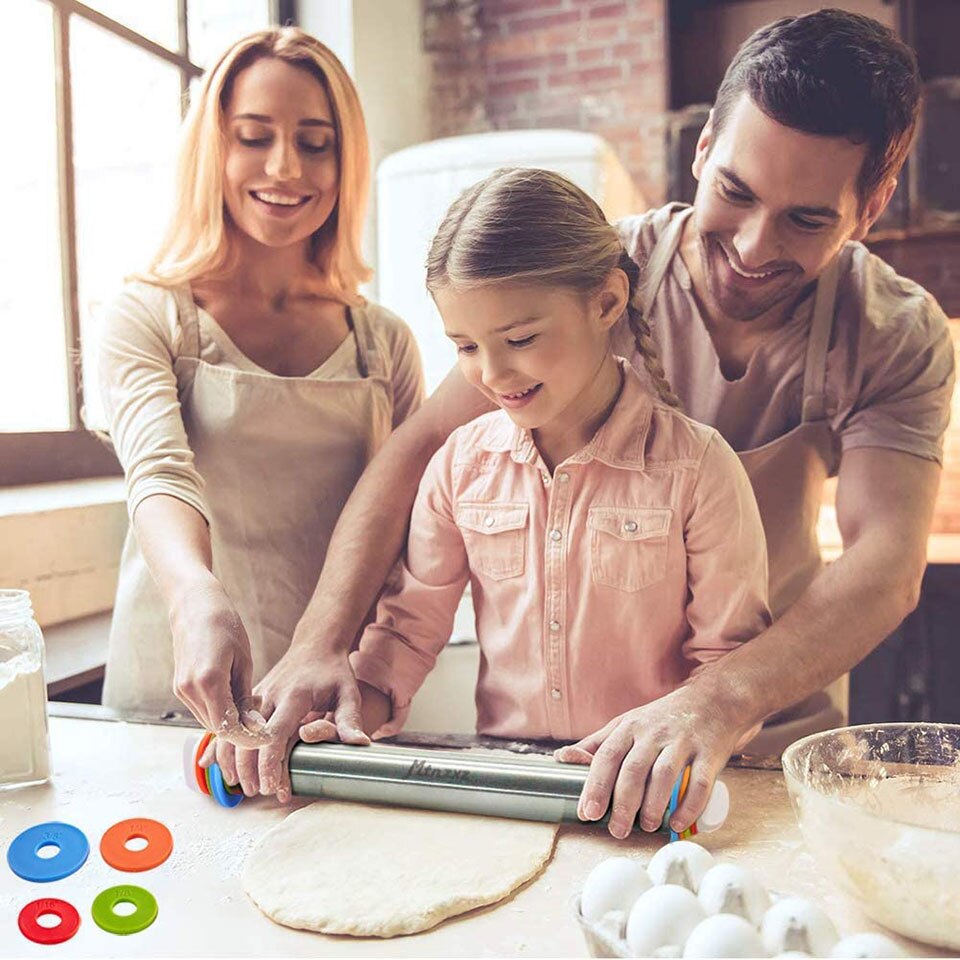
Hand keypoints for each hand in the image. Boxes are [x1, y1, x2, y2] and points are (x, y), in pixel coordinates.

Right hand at [170, 577, 269, 748]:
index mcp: (209, 682)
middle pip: (218, 728)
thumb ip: (245, 696)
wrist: (194, 605)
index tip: (267, 738)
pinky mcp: (179, 687)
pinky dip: (218, 711)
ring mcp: (181, 689)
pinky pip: (201, 709)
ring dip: (229, 723)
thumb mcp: (243, 660)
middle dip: (241, 732)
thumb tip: (253, 725)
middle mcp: (190, 690)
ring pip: (208, 721)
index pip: (228, 728)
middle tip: (264, 725)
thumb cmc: (224, 625)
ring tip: (252, 710)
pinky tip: (235, 701)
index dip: (249, 738)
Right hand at [214, 646, 369, 801]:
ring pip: (233, 731)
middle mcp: (269, 696)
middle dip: (249, 769)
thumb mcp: (349, 692)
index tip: (273, 788)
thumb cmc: (333, 671)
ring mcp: (256, 697)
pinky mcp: (250, 699)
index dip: (270, 765)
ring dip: (231, 760)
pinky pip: (230, 723)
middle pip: (248, 738)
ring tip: (239, 785)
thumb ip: (351, 720)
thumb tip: (359, 744)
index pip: (274, 736)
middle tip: (259, 792)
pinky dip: (220, 743)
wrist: (315, 644)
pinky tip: (209, 762)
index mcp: (293, 696)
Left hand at [553, 682, 748, 838]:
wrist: (711, 700)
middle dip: (623, 803)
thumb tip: (562, 758)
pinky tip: (678, 823)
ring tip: (647, 827)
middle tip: (617, 830)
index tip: (588, 813)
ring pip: (664, 776)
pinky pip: (699, 783)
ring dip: (654, 806)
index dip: (596, 785)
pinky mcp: (709, 753)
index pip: (607, 757)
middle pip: (634, 770)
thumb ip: (597, 743)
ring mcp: (682, 742)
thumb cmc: (662, 718)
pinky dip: (689, 806)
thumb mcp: (626, 723)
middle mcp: (654, 733)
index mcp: (629, 727)